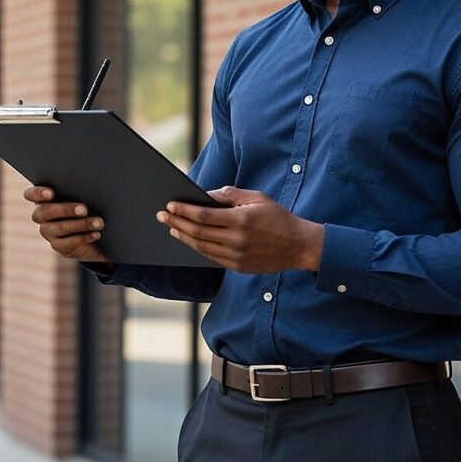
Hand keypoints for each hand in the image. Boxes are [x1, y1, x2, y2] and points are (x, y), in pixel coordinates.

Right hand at [23, 185, 113, 267]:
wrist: (95, 232)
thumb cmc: (89, 204)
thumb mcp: (83, 196)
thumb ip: (80, 191)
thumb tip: (91, 186)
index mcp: (44, 198)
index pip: (30, 194)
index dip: (38, 193)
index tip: (52, 193)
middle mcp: (41, 215)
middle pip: (45, 211)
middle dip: (65, 209)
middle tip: (84, 209)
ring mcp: (48, 231)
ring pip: (58, 228)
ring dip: (80, 224)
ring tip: (98, 222)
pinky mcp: (58, 246)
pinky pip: (68, 243)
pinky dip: (83, 238)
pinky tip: (96, 234)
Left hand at [157, 186, 323, 273]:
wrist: (298, 246)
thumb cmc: (277, 217)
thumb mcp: (257, 198)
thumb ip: (230, 195)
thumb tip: (205, 194)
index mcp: (241, 220)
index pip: (203, 215)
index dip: (184, 210)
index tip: (170, 205)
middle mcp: (237, 240)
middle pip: (197, 232)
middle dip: (177, 222)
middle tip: (162, 216)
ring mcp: (236, 256)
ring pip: (201, 247)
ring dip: (183, 236)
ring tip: (172, 227)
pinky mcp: (238, 267)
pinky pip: (211, 257)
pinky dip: (196, 247)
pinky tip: (189, 239)